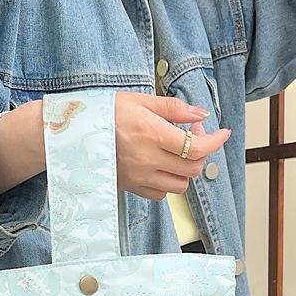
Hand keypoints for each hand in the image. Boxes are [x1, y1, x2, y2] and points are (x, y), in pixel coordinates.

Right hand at [114, 93, 231, 201]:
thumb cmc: (104, 113)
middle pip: (192, 168)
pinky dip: (168, 183)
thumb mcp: (140, 100)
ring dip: (186, 170)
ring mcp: (139, 177)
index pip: (197, 147)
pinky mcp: (130, 187)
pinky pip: (160, 195)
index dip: (215, 141)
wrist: (72, 134)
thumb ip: (174, 108)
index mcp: (151, 133)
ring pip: (180, 186)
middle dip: (201, 152)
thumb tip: (201, 115)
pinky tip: (162, 166)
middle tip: (192, 134)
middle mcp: (147, 159)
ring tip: (178, 153)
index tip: (222, 134)